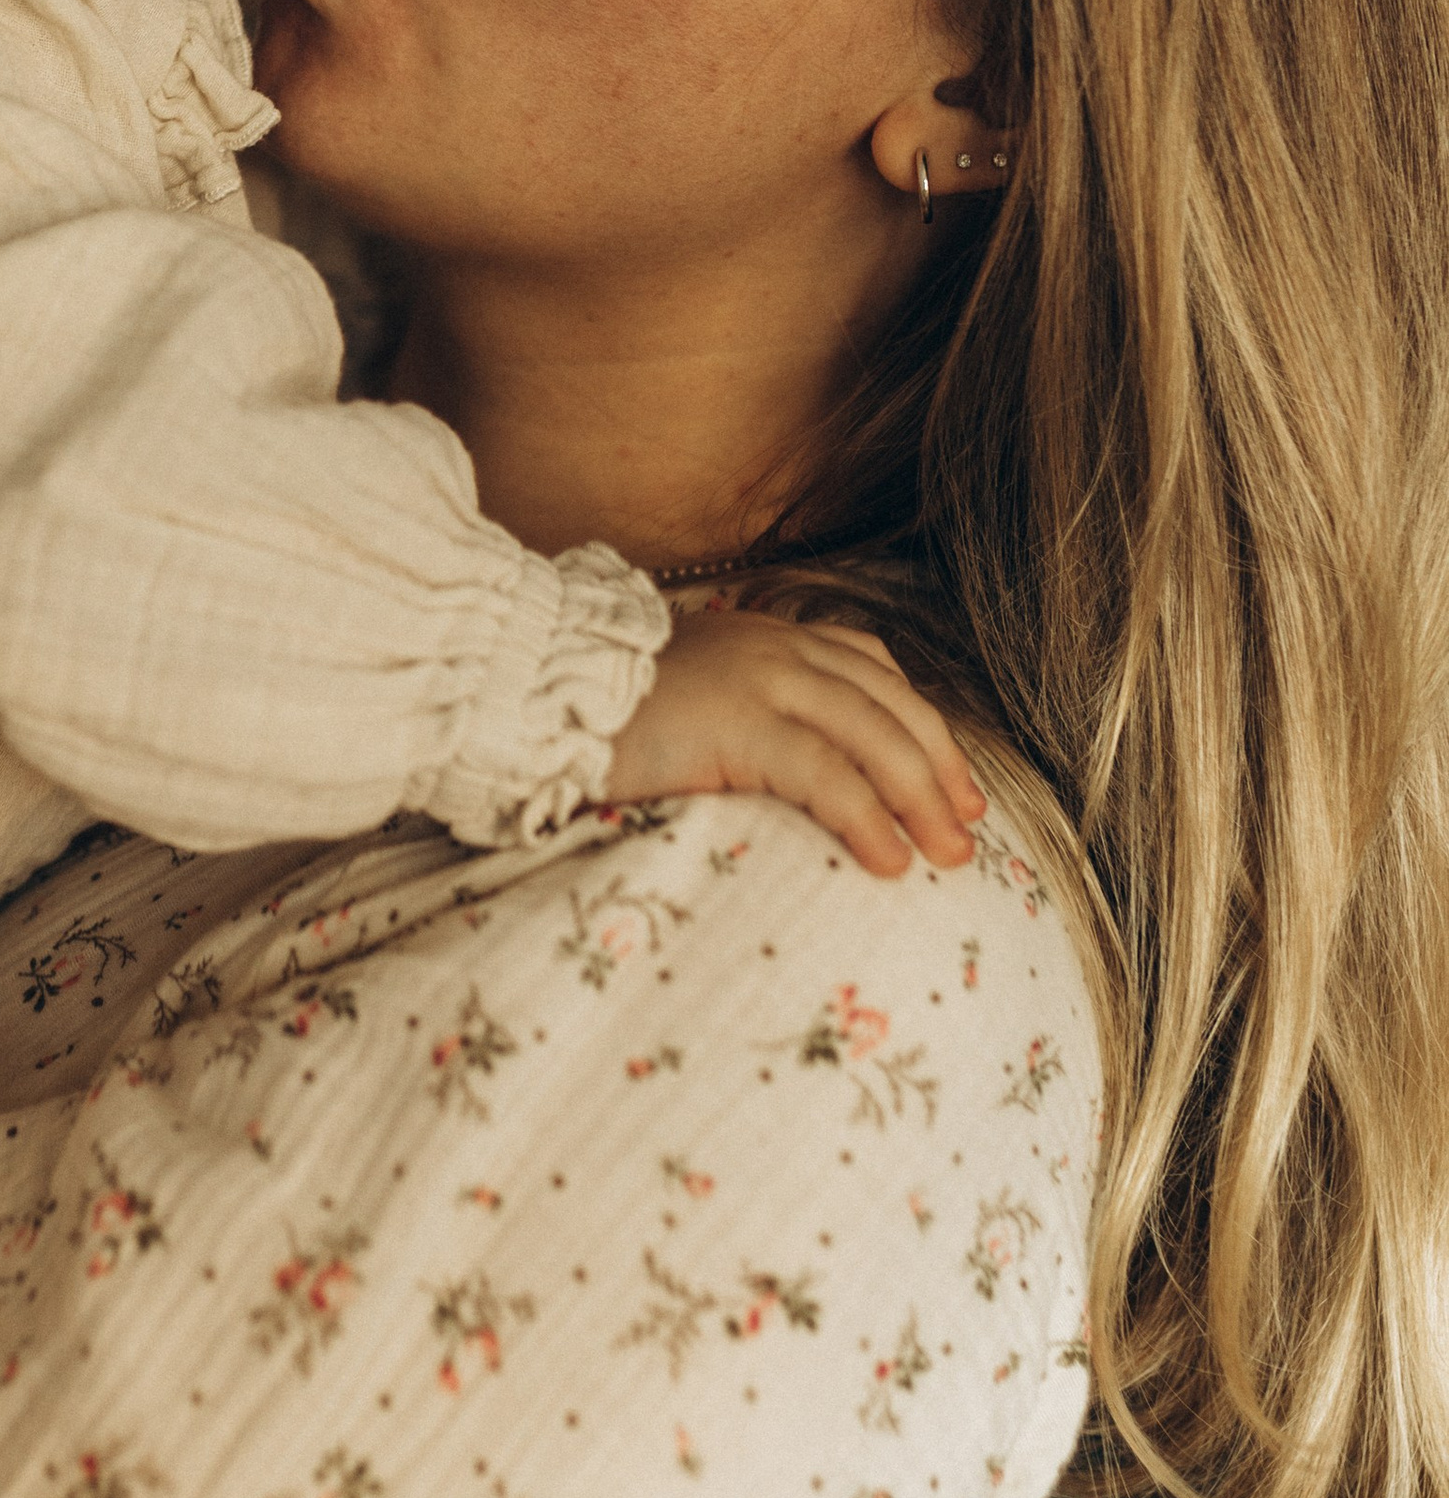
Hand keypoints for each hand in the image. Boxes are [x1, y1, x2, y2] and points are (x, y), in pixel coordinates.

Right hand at [602, 607, 984, 876]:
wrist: (529, 691)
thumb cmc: (593, 713)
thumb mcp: (685, 701)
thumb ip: (738, 719)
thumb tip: (779, 779)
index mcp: (766, 637)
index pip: (872, 668)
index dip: (922, 724)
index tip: (953, 781)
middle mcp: (776, 648)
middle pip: (891, 703)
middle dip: (940, 769)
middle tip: (967, 828)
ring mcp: (760, 680)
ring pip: (875, 736)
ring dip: (922, 799)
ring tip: (948, 857)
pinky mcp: (739, 723)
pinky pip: (826, 775)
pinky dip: (868, 818)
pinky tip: (890, 860)